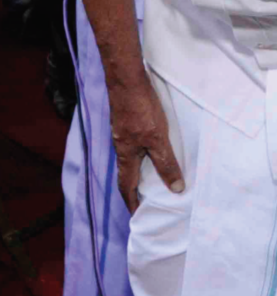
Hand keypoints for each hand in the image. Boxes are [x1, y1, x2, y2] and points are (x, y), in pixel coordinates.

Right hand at [109, 77, 183, 213]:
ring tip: (152, 179)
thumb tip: (176, 189)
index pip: (126, 186)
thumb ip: (165, 163)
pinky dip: (141, 154)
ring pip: (130, 158)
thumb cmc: (140, 109)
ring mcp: (122, 132)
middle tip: (146, 201)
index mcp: (126, 154)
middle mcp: (121, 146)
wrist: (126, 79)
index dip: (132, 202)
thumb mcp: (158, 139)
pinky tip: (152, 149)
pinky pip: (133, 145)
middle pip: (126, 173)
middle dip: (134, 189)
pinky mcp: (126, 121)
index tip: (138, 216)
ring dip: (138, 171)